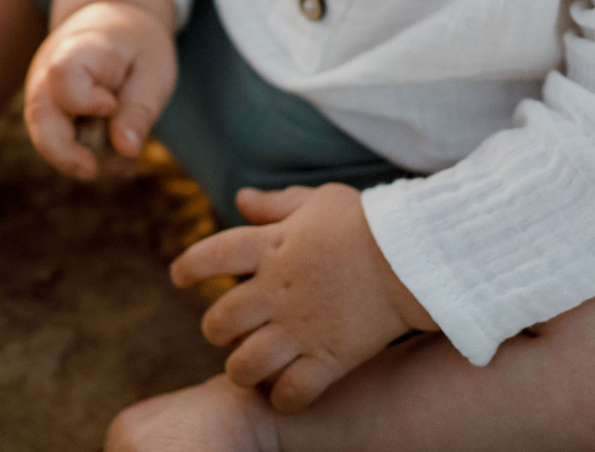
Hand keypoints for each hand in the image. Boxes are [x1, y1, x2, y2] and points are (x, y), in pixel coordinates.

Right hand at [23, 0, 179, 178]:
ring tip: (119, 164)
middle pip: (40, 117)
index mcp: (79, 49)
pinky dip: (84, 156)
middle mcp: (48, 72)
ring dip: (79, 157)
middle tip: (93, 170)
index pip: (63, 75)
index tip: (109, 105)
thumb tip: (127, 151)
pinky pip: (57, 143)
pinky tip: (114, 158)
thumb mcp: (153, 72)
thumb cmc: (137, 47)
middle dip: (65, 153)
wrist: (114, 24)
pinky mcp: (46, 113)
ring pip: (44, 137)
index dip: (83, 100)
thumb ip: (139, 110)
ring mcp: (42, 93)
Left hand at [171, 183, 435, 412]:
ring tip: (247, 364)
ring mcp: (302, 328)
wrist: (414, 256)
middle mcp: (278, 290)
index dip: (187, 268)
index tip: (180, 277)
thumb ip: (276, 203)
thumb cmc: (368, 223)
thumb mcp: (319, 201)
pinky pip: (292, 392)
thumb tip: (239, 198)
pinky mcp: (330, 357)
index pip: (209, 256)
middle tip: (224, 329)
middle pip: (219, 321)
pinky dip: (282, 397)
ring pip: (245, 364)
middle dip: (214, 329)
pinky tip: (283, 390)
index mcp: (272, 246)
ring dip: (239, 368)